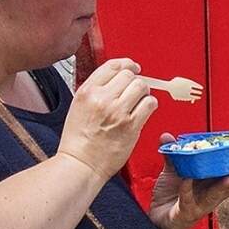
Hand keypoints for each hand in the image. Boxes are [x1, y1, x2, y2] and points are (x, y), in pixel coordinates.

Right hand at [54, 58, 161, 180]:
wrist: (81, 164)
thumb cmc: (78, 141)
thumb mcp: (78, 106)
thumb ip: (96, 90)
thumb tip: (116, 80)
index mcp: (88, 91)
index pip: (112, 66)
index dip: (126, 64)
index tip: (133, 68)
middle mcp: (103, 99)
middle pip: (129, 75)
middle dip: (134, 80)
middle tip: (135, 90)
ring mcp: (118, 112)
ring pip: (141, 87)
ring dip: (143, 92)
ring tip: (139, 101)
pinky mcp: (131, 125)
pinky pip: (149, 104)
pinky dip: (150, 104)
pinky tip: (144, 110)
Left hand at [148, 161, 228, 228]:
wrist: (156, 221)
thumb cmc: (170, 198)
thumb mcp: (173, 172)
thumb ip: (173, 154)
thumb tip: (167, 136)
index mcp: (214, 182)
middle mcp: (213, 194)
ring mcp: (201, 204)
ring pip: (219, 195)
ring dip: (226, 185)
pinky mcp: (186, 213)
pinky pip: (189, 200)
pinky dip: (188, 189)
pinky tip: (187, 179)